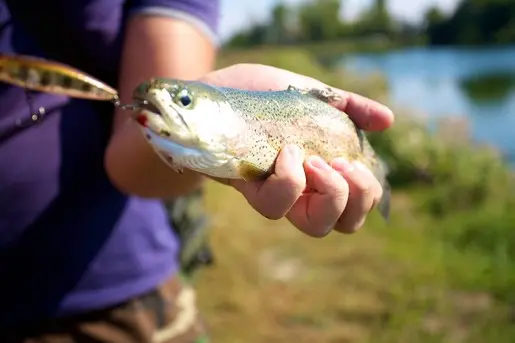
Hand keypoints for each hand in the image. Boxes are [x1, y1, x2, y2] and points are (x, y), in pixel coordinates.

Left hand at [202, 64, 393, 236]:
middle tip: (342, 165)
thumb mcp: (313, 94)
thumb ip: (350, 108)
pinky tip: (286, 153)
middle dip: (357, 199)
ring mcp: (276, 192)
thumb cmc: (262, 96)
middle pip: (343, 224)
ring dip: (329, 193)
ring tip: (315, 159)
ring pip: (314, 226)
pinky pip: (274, 206)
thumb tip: (388, 122)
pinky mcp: (248, 188)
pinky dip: (290, 180)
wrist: (214, 95)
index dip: (366, 194)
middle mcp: (302, 190)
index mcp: (321, 172)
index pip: (355, 206)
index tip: (356, 161)